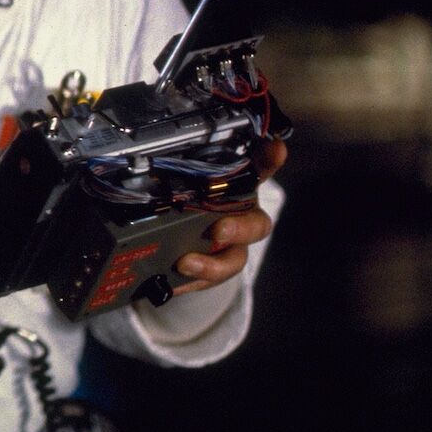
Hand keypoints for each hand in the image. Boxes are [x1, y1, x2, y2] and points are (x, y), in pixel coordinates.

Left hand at [173, 137, 286, 294]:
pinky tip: (174, 282)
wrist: (178, 243)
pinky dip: (191, 283)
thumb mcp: (181, 189)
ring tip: (185, 264)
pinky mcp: (215, 272)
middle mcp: (241, 218)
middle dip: (239, 229)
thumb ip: (179, 178)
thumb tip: (155, 157)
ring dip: (211, 265)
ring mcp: (232, 248)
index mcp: (236, 191)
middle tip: (218, 231)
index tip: (276, 148)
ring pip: (234, 260)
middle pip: (256, 226)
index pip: (259, 172)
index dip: (269, 161)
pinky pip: (208, 281)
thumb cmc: (189, 207)